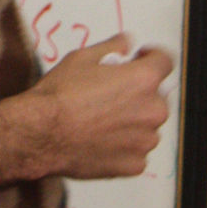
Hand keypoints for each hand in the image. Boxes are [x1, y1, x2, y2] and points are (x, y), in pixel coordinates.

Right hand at [0, 34, 172, 189]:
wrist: (41, 134)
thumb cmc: (59, 96)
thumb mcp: (83, 58)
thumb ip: (112, 47)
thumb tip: (126, 42)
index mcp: (144, 80)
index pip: (165, 61)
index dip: (151, 56)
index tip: (141, 58)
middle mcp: (152, 110)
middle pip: (157, 96)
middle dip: (140, 92)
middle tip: (112, 93)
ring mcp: (145, 141)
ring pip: (148, 126)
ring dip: (134, 121)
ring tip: (103, 120)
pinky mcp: (134, 165)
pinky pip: (137, 151)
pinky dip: (125, 146)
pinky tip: (101, 140)